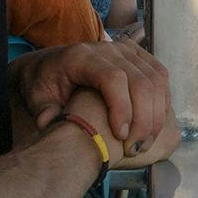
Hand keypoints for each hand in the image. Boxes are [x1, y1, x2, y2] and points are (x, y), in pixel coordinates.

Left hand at [18, 39, 172, 157]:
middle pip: (141, 80)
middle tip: (135, 148)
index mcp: (81, 57)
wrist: (51, 65)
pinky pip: (160, 77)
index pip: (113, 77)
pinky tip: (151, 126)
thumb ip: (43, 110)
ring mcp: (126, 50)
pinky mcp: (138, 56)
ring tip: (143, 143)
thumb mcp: (36, 96)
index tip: (120, 136)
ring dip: (156, 115)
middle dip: (144, 119)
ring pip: (156, 80)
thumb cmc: (44, 83)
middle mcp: (108, 49)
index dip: (122, 108)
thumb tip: (50, 121)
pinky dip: (161, 103)